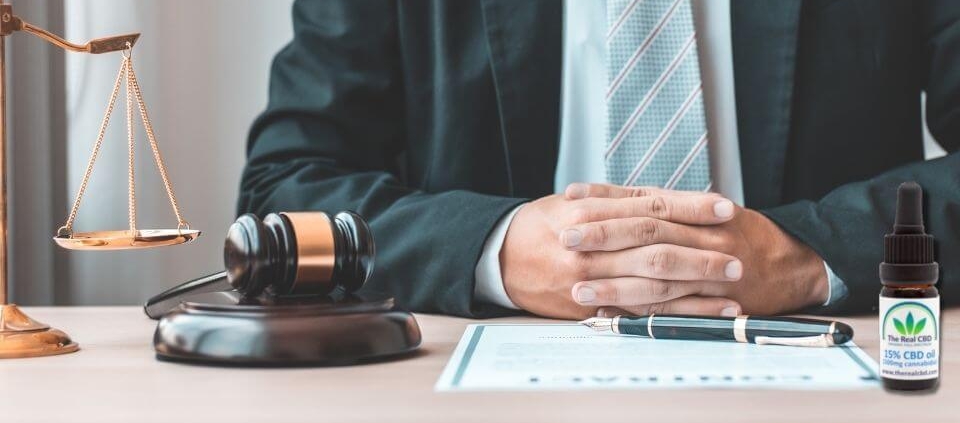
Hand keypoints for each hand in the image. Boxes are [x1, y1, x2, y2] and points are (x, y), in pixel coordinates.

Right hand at [499, 188, 742, 318]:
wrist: (500, 258)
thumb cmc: (542, 225)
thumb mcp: (574, 202)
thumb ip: (617, 200)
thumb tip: (665, 199)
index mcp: (592, 211)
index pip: (651, 206)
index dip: (690, 207)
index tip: (725, 208)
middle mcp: (593, 245)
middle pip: (658, 247)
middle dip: (701, 253)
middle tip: (737, 257)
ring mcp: (592, 277)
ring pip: (652, 284)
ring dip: (696, 289)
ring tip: (732, 290)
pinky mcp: (591, 305)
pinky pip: (639, 311)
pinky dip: (674, 313)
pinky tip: (703, 314)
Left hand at [563, 183, 828, 316]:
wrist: (797, 262)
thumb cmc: (745, 235)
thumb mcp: (709, 211)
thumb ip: (667, 207)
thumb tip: (614, 201)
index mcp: (696, 209)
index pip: (643, 198)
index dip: (605, 198)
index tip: (570, 199)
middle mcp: (702, 233)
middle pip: (646, 229)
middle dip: (603, 234)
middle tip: (565, 237)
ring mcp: (710, 267)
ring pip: (656, 271)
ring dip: (613, 281)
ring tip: (577, 287)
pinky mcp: (717, 299)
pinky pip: (674, 305)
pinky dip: (641, 310)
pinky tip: (611, 313)